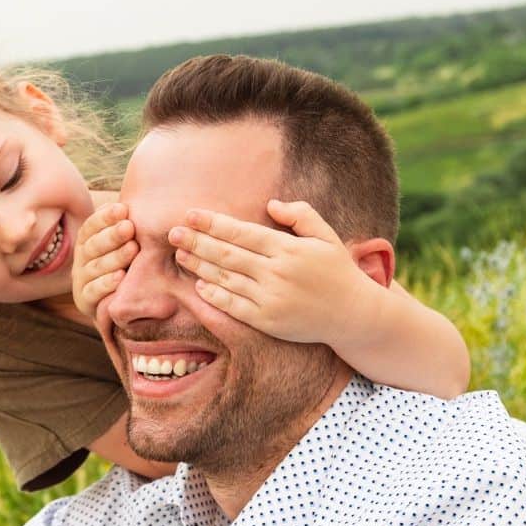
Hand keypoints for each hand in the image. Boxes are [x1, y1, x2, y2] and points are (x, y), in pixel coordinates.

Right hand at [72, 201, 135, 320]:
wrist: (119, 302)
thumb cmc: (126, 264)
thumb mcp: (126, 242)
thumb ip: (126, 224)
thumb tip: (136, 202)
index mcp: (87, 241)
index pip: (91, 226)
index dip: (105, 217)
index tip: (123, 209)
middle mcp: (81, 259)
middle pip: (93, 245)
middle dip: (112, 235)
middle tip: (130, 227)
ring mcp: (81, 280)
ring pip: (95, 267)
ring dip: (114, 257)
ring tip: (132, 248)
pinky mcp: (84, 301)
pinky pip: (93, 292)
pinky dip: (106, 284)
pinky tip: (121, 276)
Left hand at [168, 199, 376, 343]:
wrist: (353, 314)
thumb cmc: (337, 270)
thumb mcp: (325, 236)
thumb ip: (300, 215)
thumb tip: (270, 204)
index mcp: (288, 248)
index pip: (241, 232)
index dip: (213, 223)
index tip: (190, 214)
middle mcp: (277, 273)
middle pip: (227, 254)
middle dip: (197, 242)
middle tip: (172, 233)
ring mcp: (271, 299)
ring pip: (226, 279)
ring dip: (199, 266)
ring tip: (180, 254)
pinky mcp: (268, 321)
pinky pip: (234, 306)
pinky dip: (214, 296)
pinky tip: (198, 285)